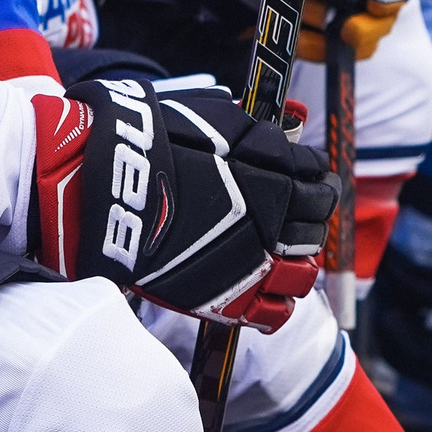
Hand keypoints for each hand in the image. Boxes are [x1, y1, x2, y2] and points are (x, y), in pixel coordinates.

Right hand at [30, 76, 336, 330]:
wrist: (114, 189)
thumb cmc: (154, 145)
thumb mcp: (212, 120)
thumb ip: (248, 131)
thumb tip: (270, 134)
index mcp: (276, 171)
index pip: (317, 176)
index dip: (314, 176)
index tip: (307, 177)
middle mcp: (275, 217)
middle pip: (316, 221)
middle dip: (311, 215)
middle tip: (298, 214)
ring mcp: (255, 260)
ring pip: (305, 269)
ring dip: (301, 259)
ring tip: (286, 253)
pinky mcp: (229, 297)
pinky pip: (274, 311)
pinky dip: (277, 302)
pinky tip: (268, 289)